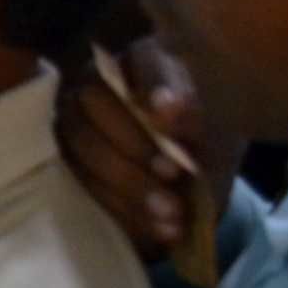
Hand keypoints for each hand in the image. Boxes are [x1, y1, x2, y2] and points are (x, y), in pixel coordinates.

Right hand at [58, 39, 235, 258]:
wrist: (194, 185)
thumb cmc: (208, 142)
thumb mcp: (219, 130)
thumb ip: (197, 117)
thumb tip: (168, 112)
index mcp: (146, 60)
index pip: (142, 60)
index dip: (153, 84)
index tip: (170, 113)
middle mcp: (99, 80)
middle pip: (95, 100)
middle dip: (134, 142)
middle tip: (173, 174)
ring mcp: (74, 119)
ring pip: (82, 143)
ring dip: (127, 181)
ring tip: (170, 213)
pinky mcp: (68, 160)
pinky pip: (80, 181)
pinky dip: (120, 207)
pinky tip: (157, 228)